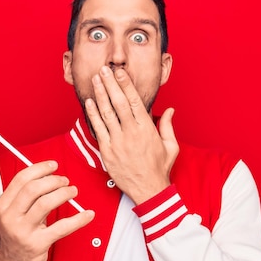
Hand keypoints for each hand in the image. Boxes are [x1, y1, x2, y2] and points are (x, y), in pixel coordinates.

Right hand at [0, 161, 94, 260]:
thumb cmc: (17, 234)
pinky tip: (87, 215)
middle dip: (53, 180)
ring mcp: (24, 231)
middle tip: (65, 181)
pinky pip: (62, 227)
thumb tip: (49, 174)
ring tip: (73, 191)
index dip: (40, 168)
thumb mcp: (13, 213)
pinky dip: (78, 219)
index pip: (21, 179)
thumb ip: (26, 195)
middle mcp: (11, 217)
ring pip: (45, 204)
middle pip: (33, 189)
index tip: (53, 165)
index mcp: (4, 205)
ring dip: (64, 194)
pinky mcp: (38, 244)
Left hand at [85, 66, 178, 203]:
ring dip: (100, 94)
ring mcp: (118, 142)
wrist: (149, 190)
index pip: (135, 101)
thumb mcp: (171, 147)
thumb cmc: (159, 169)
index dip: (126, 85)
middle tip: (104, 69)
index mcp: (147, 129)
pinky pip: (98, 129)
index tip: (120, 72)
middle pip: (119, 103)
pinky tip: (89, 102)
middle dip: (110, 84)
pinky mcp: (107, 151)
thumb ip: (168, 126)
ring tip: (95, 79)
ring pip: (107, 113)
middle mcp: (132, 133)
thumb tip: (171, 110)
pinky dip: (93, 114)